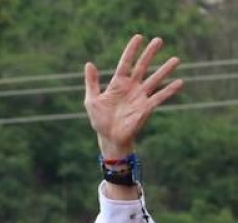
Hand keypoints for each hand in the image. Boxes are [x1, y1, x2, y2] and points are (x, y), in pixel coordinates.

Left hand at [84, 34, 182, 158]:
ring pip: (154, 80)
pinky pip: (159, 97)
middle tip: (159, 40)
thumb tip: (89, 63)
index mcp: (118, 84)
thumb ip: (92, 82)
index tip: (139, 37)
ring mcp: (140, 97)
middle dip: (150, 54)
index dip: (131, 51)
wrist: (109, 138)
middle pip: (142, 67)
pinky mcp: (146, 108)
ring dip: (164, 70)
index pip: (125, 63)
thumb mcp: (92, 100)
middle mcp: (131, 87)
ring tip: (176, 59)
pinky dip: (169, 90)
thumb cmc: (100, 120)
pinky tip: (180, 82)